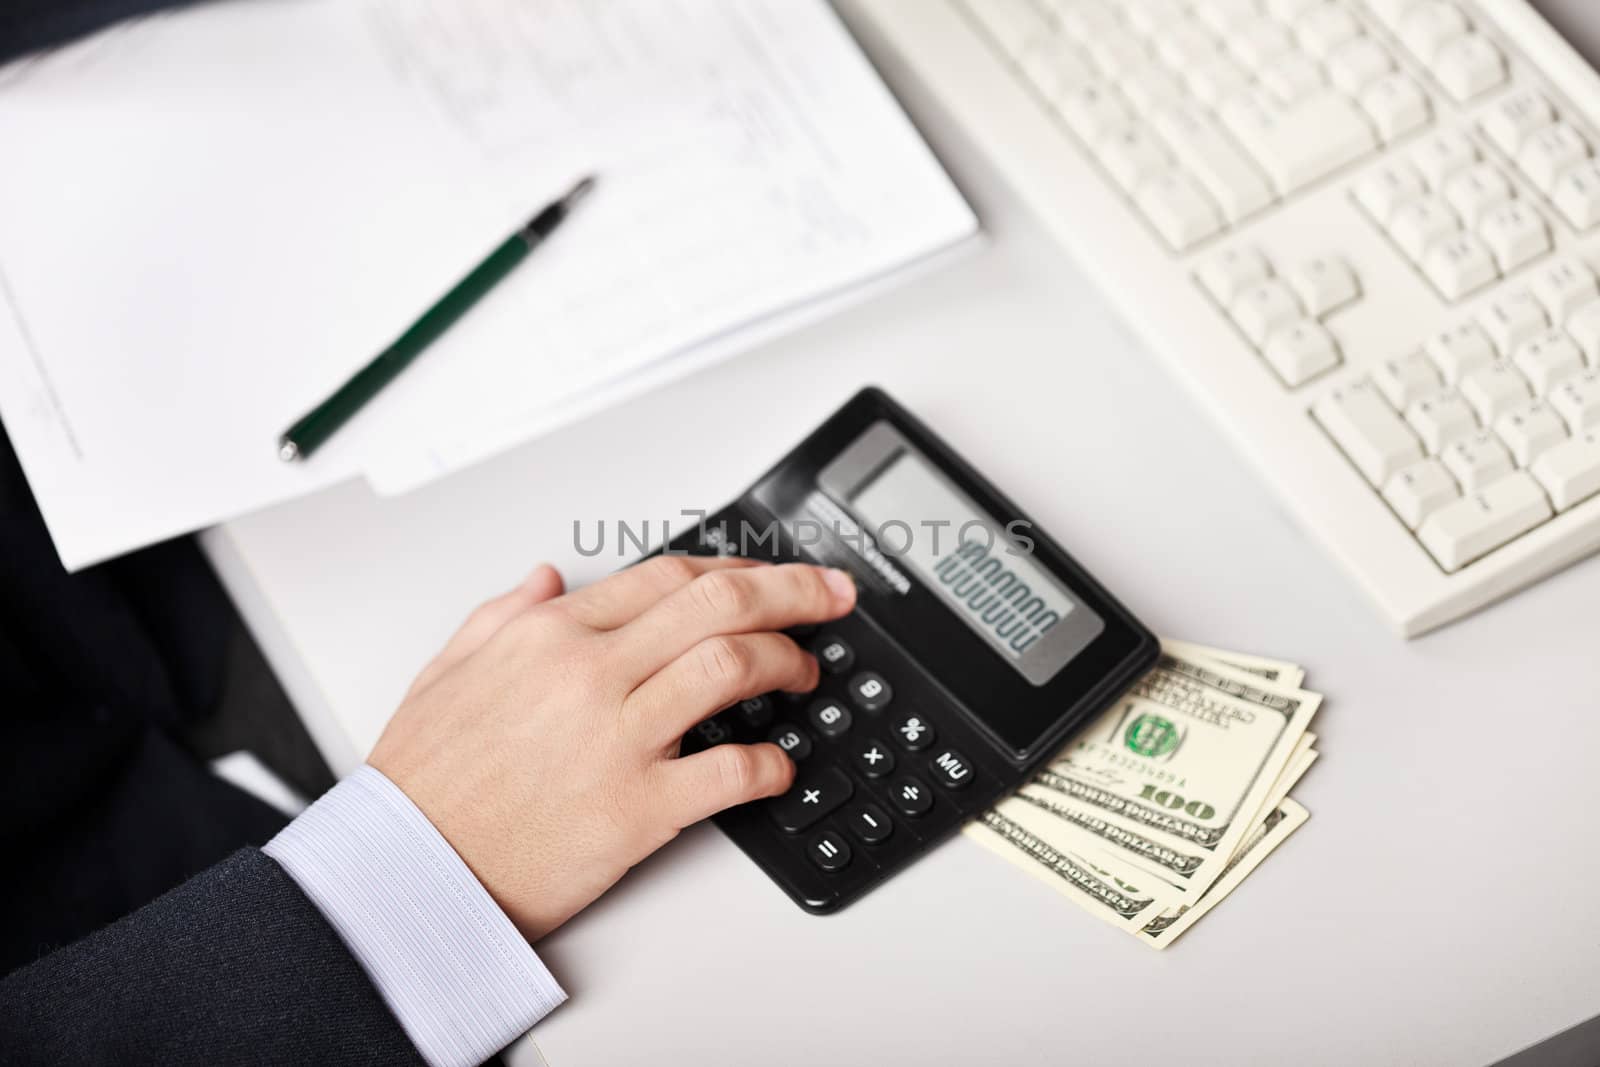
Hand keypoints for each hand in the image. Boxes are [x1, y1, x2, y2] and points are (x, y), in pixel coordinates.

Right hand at [368, 555, 855, 940]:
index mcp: (550, 634)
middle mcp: (590, 673)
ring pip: (733, 666)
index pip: (669, 576)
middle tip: (833, 596)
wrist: (406, 874)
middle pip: (719, 603)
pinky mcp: (637, 807)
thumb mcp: (446, 671)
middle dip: (793, 590)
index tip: (772, 576)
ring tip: (806, 672)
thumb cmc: (425, 785)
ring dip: (787, 661)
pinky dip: (771, 764)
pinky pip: (730, 772)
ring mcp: (618, 737)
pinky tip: (779, 765)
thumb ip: (503, 613)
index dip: (737, 568)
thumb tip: (549, 577)